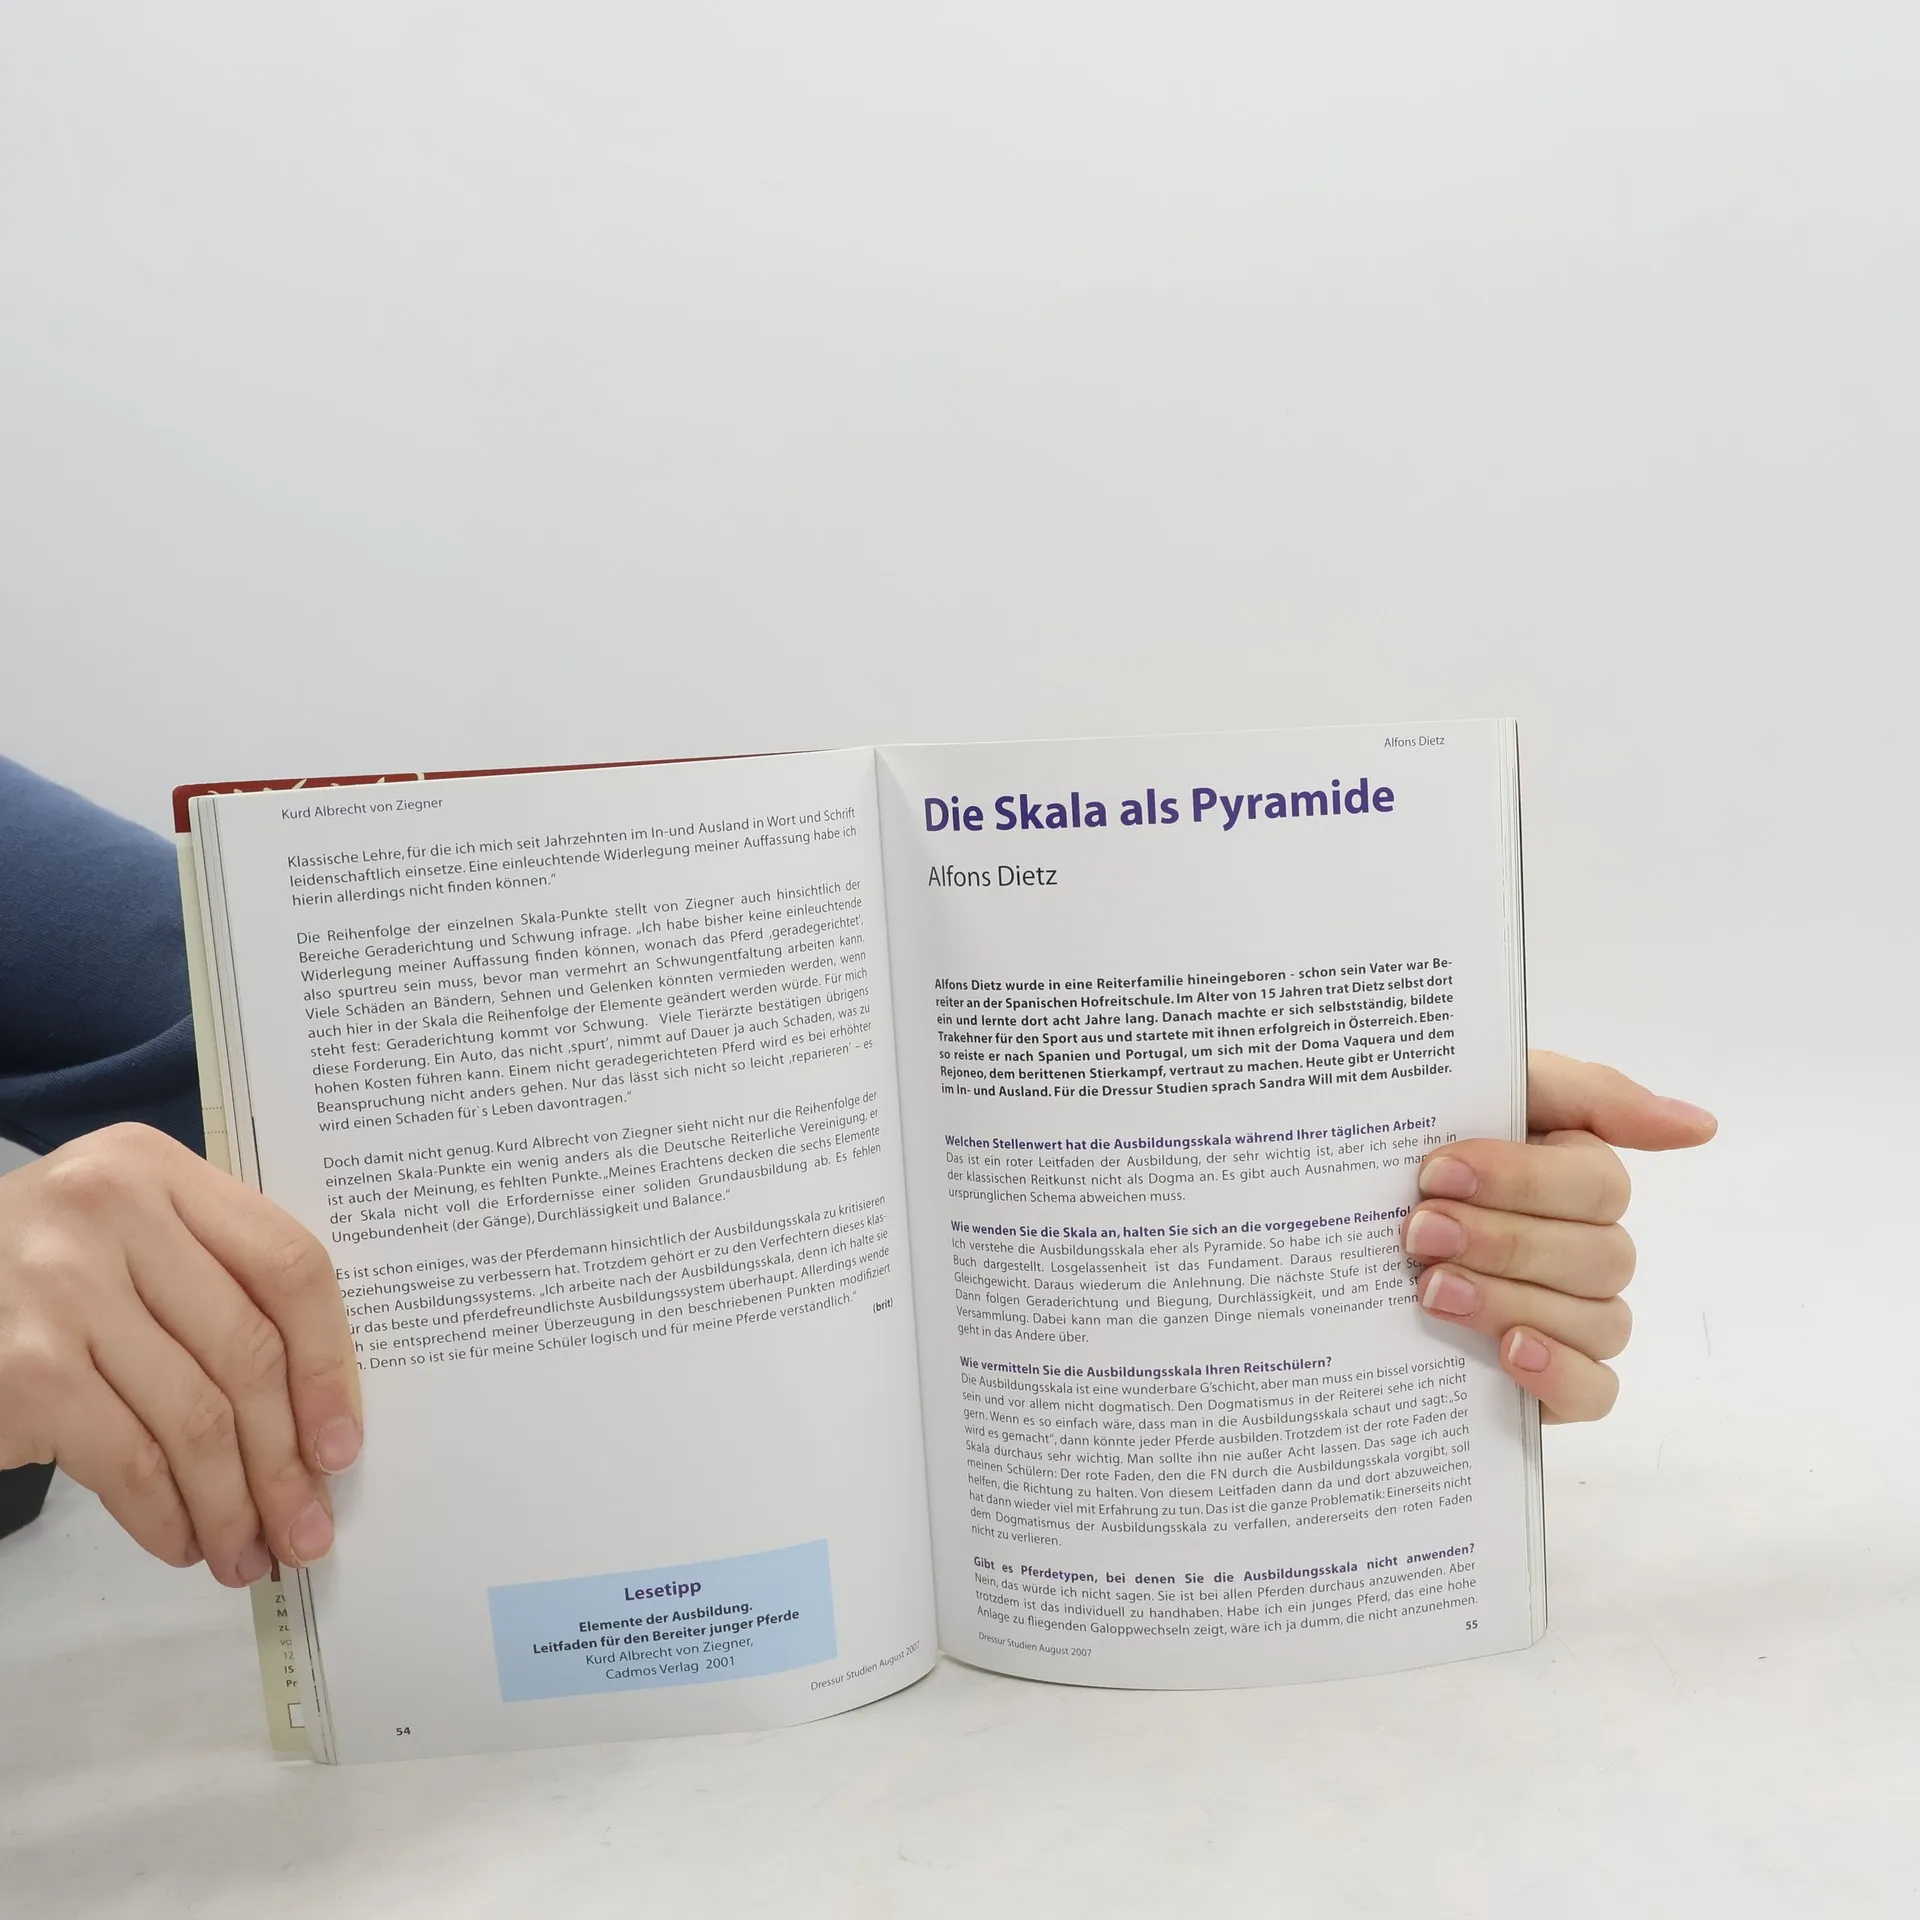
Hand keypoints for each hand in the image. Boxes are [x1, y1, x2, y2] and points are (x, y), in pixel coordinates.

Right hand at [0, 1123, 359, 1582]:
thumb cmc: (35, 1272)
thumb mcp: (125, 1234)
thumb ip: (214, 1281)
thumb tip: (316, 1414)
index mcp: (156, 1166)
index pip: (286, 1263)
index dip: (330, 1364)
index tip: (344, 1444)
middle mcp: (110, 1211)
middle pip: (247, 1351)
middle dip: (287, 1459)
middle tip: (308, 1528)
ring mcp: (60, 1289)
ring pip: (195, 1419)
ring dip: (232, 1505)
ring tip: (250, 1554)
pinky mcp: (23, 1370)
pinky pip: (127, 1460)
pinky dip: (165, 1516)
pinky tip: (183, 1543)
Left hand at [1403, 1052, 1716, 1422]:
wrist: (1332, 1203)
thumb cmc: (1418, 1137)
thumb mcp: (1489, 1089)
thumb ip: (1591, 1095)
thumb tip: (1699, 1125)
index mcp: (1577, 1176)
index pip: (1596, 1185)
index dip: (1521, 1180)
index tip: (1435, 1172)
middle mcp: (1587, 1248)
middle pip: (1598, 1256)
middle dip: (1502, 1240)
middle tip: (1417, 1233)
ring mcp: (1573, 1317)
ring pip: (1598, 1321)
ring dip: (1513, 1301)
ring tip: (1431, 1291)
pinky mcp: (1550, 1380)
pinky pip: (1595, 1392)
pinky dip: (1559, 1374)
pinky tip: (1508, 1353)